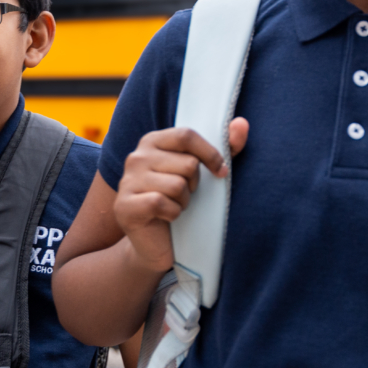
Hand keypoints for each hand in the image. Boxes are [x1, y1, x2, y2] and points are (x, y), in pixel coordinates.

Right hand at [114, 118, 247, 271]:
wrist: (157, 244)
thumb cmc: (181, 202)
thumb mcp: (204, 173)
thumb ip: (226, 147)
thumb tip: (242, 123)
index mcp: (153, 142)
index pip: (186, 136)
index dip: (209, 154)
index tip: (220, 172)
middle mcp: (136, 157)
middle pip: (187, 164)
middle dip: (194, 185)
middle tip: (184, 195)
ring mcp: (128, 181)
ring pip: (177, 185)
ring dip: (184, 202)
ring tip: (175, 206)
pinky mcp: (125, 205)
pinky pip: (161, 202)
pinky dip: (172, 214)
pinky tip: (166, 217)